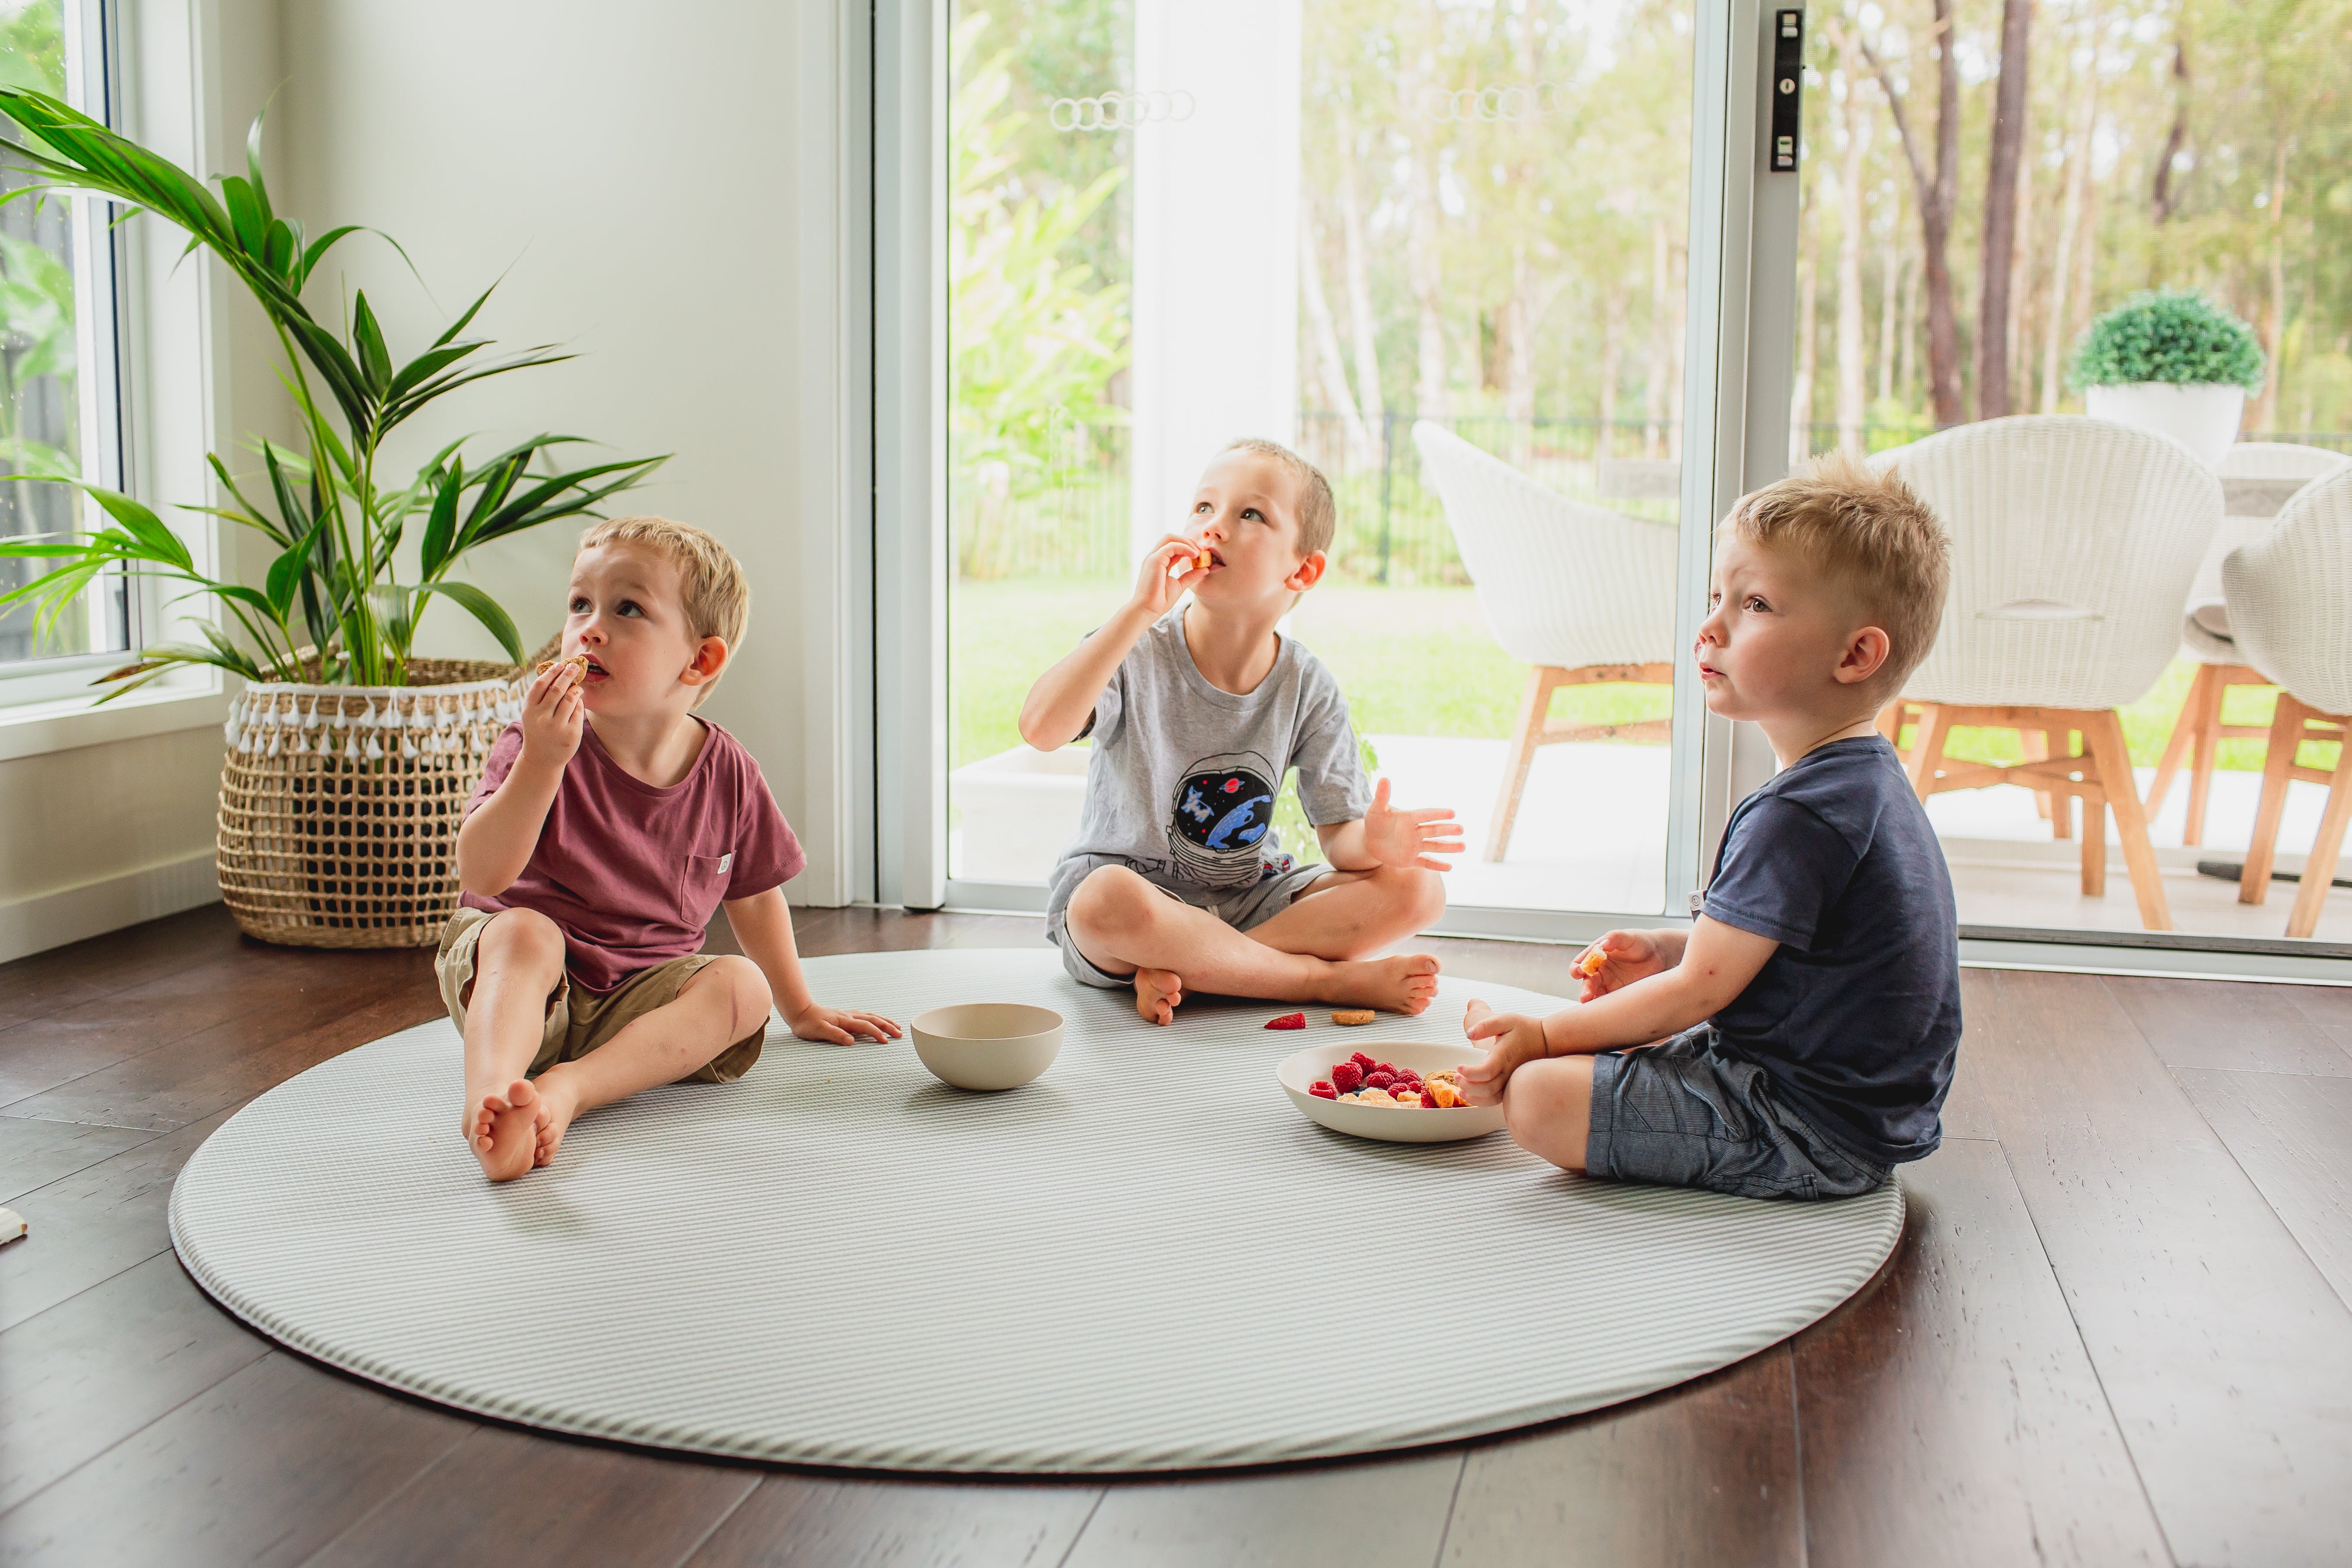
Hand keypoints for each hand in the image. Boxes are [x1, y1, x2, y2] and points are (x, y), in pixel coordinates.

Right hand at [519, 659, 584, 770]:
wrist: (542, 758)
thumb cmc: (539, 730)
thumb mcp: (533, 713)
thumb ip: (541, 696)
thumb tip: (558, 672)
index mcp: (529, 710)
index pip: (540, 685)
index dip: (551, 672)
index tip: (560, 664)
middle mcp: (541, 717)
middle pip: (557, 689)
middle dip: (567, 675)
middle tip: (575, 667)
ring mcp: (556, 726)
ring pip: (570, 698)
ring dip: (575, 688)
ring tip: (578, 685)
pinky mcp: (571, 733)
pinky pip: (578, 711)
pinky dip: (579, 702)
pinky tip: (578, 701)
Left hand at [787, 1002, 903, 1046]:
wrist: (799, 1012)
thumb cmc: (807, 1024)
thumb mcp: (819, 1031)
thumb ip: (835, 1035)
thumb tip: (851, 1041)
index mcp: (844, 1021)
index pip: (865, 1026)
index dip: (877, 1034)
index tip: (886, 1042)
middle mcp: (848, 1016)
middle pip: (873, 1019)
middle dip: (888, 1026)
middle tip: (900, 1034)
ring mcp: (847, 1015)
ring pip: (870, 1016)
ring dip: (884, 1021)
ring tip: (896, 1026)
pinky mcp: (844, 1016)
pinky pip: (865, 1016)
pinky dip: (875, 1018)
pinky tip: (877, 1020)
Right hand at [1130, 532, 1206, 617]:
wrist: (1148, 610)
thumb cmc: (1160, 600)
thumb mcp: (1180, 585)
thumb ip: (1191, 575)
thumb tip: (1206, 569)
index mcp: (1159, 562)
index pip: (1174, 546)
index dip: (1189, 546)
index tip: (1202, 553)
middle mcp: (1155, 557)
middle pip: (1171, 538)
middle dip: (1188, 540)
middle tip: (1203, 549)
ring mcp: (1153, 557)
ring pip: (1171, 538)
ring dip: (1187, 542)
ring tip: (1199, 552)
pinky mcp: (1154, 560)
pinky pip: (1171, 546)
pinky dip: (1185, 547)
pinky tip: (1194, 555)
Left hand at [1360, 777, 1463, 870]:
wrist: (1371, 842)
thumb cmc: (1375, 823)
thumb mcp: (1376, 810)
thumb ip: (1382, 796)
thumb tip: (1383, 778)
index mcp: (1409, 818)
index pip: (1426, 815)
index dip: (1438, 814)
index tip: (1452, 813)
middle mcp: (1415, 832)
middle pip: (1433, 830)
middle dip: (1447, 830)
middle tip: (1461, 829)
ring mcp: (1414, 846)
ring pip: (1434, 846)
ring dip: (1448, 847)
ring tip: (1463, 846)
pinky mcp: (1410, 860)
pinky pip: (1425, 862)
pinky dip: (1436, 865)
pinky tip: (1449, 867)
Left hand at [1456, 999, 1547, 1104]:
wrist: (1547, 1040)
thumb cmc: (1525, 1029)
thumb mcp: (1506, 1020)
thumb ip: (1486, 1025)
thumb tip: (1469, 1033)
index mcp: (1504, 1056)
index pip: (1485, 1071)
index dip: (1469, 1072)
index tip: (1459, 1066)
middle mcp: (1509, 1072)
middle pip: (1486, 1089)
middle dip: (1467, 1085)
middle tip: (1456, 1076)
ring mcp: (1512, 1081)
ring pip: (1492, 1099)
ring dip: (1474, 1097)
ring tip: (1461, 1089)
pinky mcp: (1512, 1086)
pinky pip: (1497, 1100)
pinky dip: (1483, 1101)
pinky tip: (1472, 1094)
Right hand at [1571, 929, 1670, 1000]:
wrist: (1660, 955)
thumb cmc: (1641, 942)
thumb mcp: (1628, 937)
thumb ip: (1615, 938)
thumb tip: (1603, 943)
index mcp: (1597, 955)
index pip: (1581, 963)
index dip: (1577, 968)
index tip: (1579, 972)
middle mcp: (1601, 970)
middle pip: (1587, 982)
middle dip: (1585, 989)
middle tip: (1586, 996)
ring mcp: (1609, 984)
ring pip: (1596, 995)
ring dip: (1593, 1001)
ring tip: (1594, 1007)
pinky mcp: (1620, 994)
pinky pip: (1609, 1003)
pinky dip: (1606, 1008)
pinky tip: (1607, 1012)